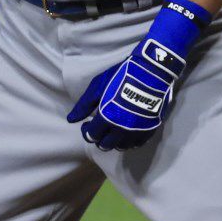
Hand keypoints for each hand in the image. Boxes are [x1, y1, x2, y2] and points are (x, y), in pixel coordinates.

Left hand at [66, 37, 182, 150]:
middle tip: (99, 127)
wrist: (150, 73)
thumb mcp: (97, 87)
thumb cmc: (120, 77)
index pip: (92, 136)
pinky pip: (136, 144)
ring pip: (121, 147)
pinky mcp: (149, 130)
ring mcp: (137, 131)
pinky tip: (125, 130)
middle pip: (105, 145)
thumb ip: (83, 105)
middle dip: (99, 138)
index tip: (87, 123)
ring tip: (112, 128)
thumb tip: (71, 120)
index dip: (86, 131)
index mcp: (107, 118)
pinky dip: (128, 141)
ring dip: (113, 140)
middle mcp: (122, 129)